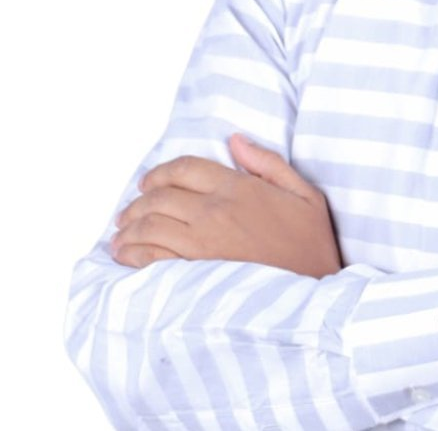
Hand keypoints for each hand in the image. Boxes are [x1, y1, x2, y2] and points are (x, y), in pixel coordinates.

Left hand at [110, 133, 342, 278]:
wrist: (315, 297)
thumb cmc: (312, 247)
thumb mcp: (305, 195)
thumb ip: (268, 163)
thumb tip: (235, 141)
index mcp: (239, 188)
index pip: (186, 168)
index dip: (161, 172)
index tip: (148, 182)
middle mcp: (215, 211)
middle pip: (160, 195)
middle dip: (138, 200)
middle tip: (129, 210)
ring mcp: (202, 244)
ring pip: (150, 225)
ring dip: (129, 227)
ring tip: (121, 234)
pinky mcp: (193, 275)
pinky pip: (151, 258)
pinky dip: (132, 254)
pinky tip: (125, 256)